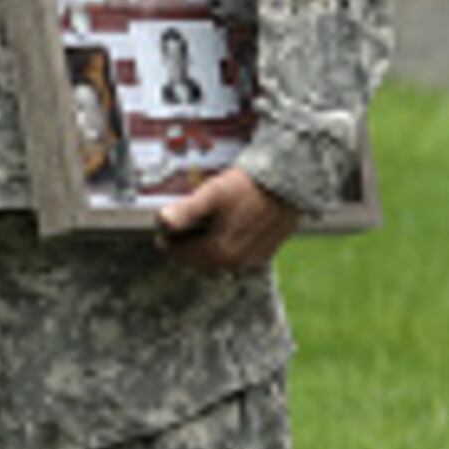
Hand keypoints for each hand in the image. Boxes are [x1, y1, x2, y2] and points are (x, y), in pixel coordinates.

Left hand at [158, 167, 300, 276]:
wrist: (287, 184)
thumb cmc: (247, 186)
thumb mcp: (213, 193)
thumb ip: (187, 210)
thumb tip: (162, 221)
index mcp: (217, 253)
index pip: (181, 255)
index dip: (168, 244)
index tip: (161, 234)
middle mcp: (234, 264)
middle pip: (199, 261)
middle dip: (186, 249)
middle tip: (177, 234)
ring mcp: (251, 261)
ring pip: (217, 261)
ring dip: (205, 250)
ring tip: (199, 231)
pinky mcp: (264, 254)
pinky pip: (237, 257)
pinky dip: (225, 248)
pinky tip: (224, 231)